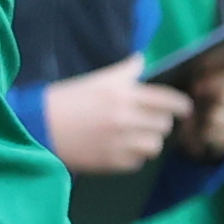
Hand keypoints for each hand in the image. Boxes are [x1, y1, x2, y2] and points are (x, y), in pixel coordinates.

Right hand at [38, 56, 192, 173]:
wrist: (37, 128)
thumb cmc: (65, 100)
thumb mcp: (95, 80)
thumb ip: (124, 72)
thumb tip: (141, 61)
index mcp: (122, 94)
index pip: (167, 100)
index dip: (181, 105)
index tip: (185, 108)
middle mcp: (126, 118)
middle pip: (164, 123)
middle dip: (160, 122)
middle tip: (151, 120)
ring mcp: (120, 142)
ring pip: (154, 145)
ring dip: (149, 140)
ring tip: (137, 137)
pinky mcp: (112, 162)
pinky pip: (138, 162)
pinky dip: (134, 156)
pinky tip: (121, 148)